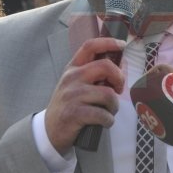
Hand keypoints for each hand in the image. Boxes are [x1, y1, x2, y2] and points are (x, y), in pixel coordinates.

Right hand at [44, 37, 126, 154]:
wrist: (50, 130)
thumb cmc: (69, 106)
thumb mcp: (75, 85)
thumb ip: (93, 74)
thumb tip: (118, 66)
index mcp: (72, 68)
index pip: (90, 46)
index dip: (108, 42)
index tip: (122, 45)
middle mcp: (71, 78)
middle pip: (105, 66)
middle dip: (119, 78)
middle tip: (118, 90)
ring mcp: (71, 95)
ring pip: (107, 93)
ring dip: (114, 106)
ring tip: (109, 111)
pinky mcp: (74, 113)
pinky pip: (102, 114)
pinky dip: (108, 120)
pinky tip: (104, 122)